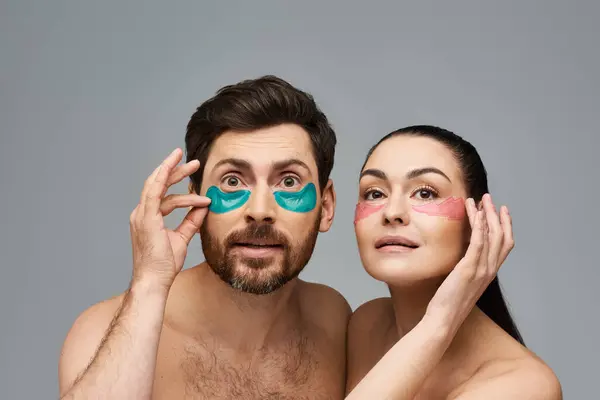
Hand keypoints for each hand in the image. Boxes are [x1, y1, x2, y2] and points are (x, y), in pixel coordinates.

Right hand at [129, 148, 210, 288]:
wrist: (154, 279)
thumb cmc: (164, 263)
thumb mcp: (182, 237)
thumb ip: (191, 221)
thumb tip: (204, 206)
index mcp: (148, 217)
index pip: (163, 193)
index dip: (177, 181)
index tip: (193, 174)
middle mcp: (142, 213)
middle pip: (159, 184)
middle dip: (176, 170)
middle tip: (195, 163)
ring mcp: (141, 215)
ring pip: (158, 184)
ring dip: (175, 172)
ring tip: (194, 165)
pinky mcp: (146, 218)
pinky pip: (154, 192)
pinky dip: (164, 178)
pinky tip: (173, 169)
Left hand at [425, 194, 513, 331]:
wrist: (444, 319)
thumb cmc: (448, 302)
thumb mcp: (462, 282)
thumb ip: (467, 268)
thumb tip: (463, 254)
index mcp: (489, 273)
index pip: (505, 245)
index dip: (506, 226)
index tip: (502, 210)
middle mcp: (489, 270)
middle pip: (501, 236)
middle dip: (497, 215)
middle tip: (490, 198)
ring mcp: (481, 269)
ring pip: (491, 236)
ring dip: (486, 214)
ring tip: (481, 200)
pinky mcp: (468, 269)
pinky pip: (478, 242)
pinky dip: (478, 226)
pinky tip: (474, 213)